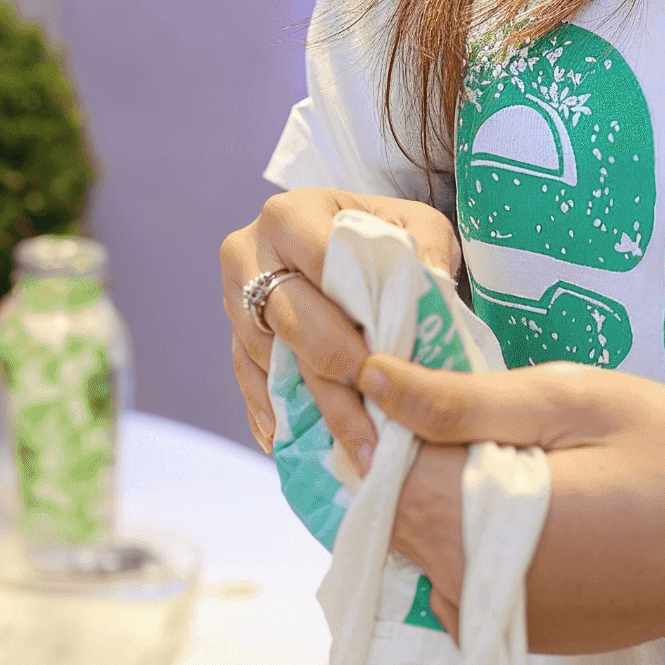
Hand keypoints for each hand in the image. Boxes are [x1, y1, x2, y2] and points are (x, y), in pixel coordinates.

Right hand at [221, 187, 461, 454]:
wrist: (337, 236)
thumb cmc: (381, 233)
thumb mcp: (414, 224)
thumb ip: (426, 248)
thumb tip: (430, 285)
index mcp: (292, 215)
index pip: (321, 267)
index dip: (354, 319)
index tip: (388, 367)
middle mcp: (248, 253)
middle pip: (291, 322)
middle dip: (336, 379)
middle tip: (374, 428)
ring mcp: (234, 299)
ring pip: (269, 360)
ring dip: (313, 409)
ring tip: (357, 450)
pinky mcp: (234, 336)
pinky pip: (248, 380)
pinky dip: (275, 415)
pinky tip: (302, 446)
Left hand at [353, 349, 664, 664]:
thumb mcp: (580, 398)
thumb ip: (466, 400)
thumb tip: (369, 378)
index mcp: (486, 526)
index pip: (378, 470)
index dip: (360, 409)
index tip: (362, 350)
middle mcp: (480, 591)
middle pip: (388, 515)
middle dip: (382, 446)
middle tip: (393, 369)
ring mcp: (506, 621)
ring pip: (419, 548)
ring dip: (416, 487)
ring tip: (442, 416)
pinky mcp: (530, 633)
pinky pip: (458, 577)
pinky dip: (453, 527)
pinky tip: (486, 476)